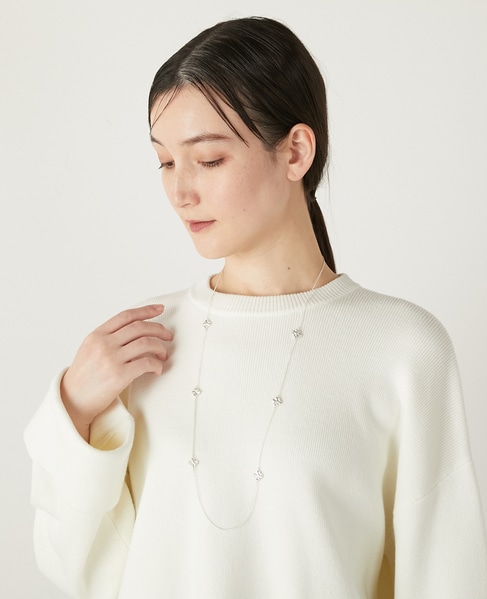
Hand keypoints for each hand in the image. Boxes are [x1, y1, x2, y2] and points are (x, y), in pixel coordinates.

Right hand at [61, 304, 171, 439]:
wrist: (73, 401)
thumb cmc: (83, 378)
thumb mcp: (89, 350)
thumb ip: (108, 338)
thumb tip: (135, 330)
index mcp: (97, 335)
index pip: (126, 316)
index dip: (146, 310)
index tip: (159, 309)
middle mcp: (104, 344)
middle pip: (139, 327)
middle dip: (159, 329)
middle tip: (168, 335)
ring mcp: (111, 359)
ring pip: (146, 343)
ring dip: (160, 348)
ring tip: (162, 355)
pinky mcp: (119, 375)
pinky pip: (147, 363)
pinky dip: (157, 364)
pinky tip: (157, 369)